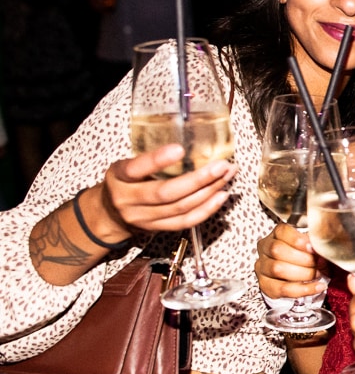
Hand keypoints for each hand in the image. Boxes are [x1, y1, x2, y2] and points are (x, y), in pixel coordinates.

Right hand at [100, 143, 235, 235]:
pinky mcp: (156, 229)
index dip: (157, 160)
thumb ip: (151, 159)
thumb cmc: (126, 182)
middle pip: (166, 193)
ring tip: (227, 176)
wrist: (110, 214)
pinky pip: (185, 221)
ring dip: (208, 192)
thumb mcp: (128, 166)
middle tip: (221, 166)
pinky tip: (221, 196)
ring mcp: (143, 218)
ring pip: (180, 208)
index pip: (136, 168)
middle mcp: (129, 200)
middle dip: (198, 179)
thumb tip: (194, 144)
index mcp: (120, 177)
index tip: (179, 149)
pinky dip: (206, 209)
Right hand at [255, 223, 328, 300]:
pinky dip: (304, 289)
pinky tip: (318, 287)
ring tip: (319, 274)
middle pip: (277, 250)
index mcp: (276, 235)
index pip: (281, 231)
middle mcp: (265, 249)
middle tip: (319, 263)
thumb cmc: (303, 255)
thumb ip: (314, 243)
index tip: (313, 247)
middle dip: (303, 258)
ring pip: (278, 269)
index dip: (298, 239)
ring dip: (304, 273)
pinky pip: (283, 289)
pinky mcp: (265, 285)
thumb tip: (322, 247)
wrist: (292, 276)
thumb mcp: (309, 245)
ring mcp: (262, 267)